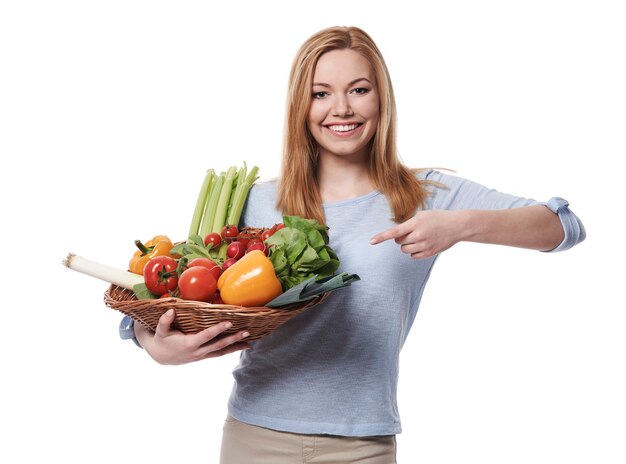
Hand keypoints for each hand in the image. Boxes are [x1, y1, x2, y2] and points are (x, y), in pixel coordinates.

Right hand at [135, 309, 249, 364]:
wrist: (160, 356)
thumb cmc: (161, 340)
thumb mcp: (160, 331)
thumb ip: (165, 321)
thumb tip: (171, 310)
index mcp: (189, 344)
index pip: (207, 336)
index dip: (218, 329)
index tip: (229, 323)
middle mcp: (198, 352)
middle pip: (219, 345)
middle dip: (233, 339)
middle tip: (246, 332)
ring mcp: (201, 356)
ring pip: (221, 352)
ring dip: (235, 347)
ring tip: (249, 343)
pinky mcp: (203, 356)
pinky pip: (219, 353)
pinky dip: (230, 350)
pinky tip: (240, 346)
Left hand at [370, 210, 461, 258]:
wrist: (457, 226)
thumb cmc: (437, 218)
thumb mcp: (422, 215)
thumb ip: (409, 224)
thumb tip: (396, 235)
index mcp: (416, 223)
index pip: (394, 232)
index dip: (382, 237)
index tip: (371, 241)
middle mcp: (419, 235)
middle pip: (398, 242)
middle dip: (401, 238)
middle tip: (412, 232)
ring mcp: (424, 245)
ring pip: (404, 250)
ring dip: (407, 245)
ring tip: (418, 238)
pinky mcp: (429, 253)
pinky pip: (412, 256)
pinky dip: (413, 252)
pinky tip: (421, 245)